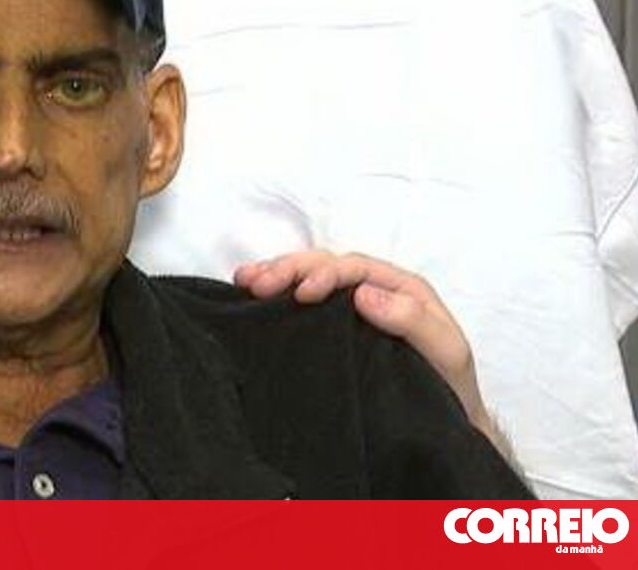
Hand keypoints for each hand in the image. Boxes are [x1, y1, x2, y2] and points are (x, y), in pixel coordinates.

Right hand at [234, 251, 505, 454]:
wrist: (442, 425)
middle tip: (258, 283)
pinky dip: (275, 297)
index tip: (302, 294)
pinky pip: (300, 305)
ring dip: (275, 276)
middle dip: (290, 269)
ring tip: (245, 280)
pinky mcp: (331, 331)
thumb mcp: (445, 351)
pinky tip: (250, 296)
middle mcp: (371, 291)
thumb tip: (362, 293)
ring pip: (308, 279)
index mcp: (399, 289)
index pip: (354, 268)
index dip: (325, 274)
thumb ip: (412, 319)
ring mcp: (348, 311)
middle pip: (324, 266)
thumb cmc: (447, 386)